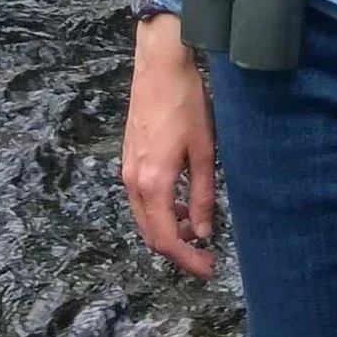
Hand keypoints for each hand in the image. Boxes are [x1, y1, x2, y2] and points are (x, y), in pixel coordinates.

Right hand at [121, 13, 215, 278]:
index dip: (187, 261)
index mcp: (153, 183)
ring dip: (169, 230)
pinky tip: (182, 203)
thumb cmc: (186, 105)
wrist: (160, 66)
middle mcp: (133, 181)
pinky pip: (142, 199)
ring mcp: (127, 169)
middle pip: (150, 234)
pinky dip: (161, 211)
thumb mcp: (203, 152)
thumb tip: (203, 232)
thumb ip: (202, 196)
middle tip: (206, 257)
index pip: (166, 240)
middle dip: (177, 251)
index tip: (208, 270)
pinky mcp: (129, 158)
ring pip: (145, 218)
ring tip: (197, 229)